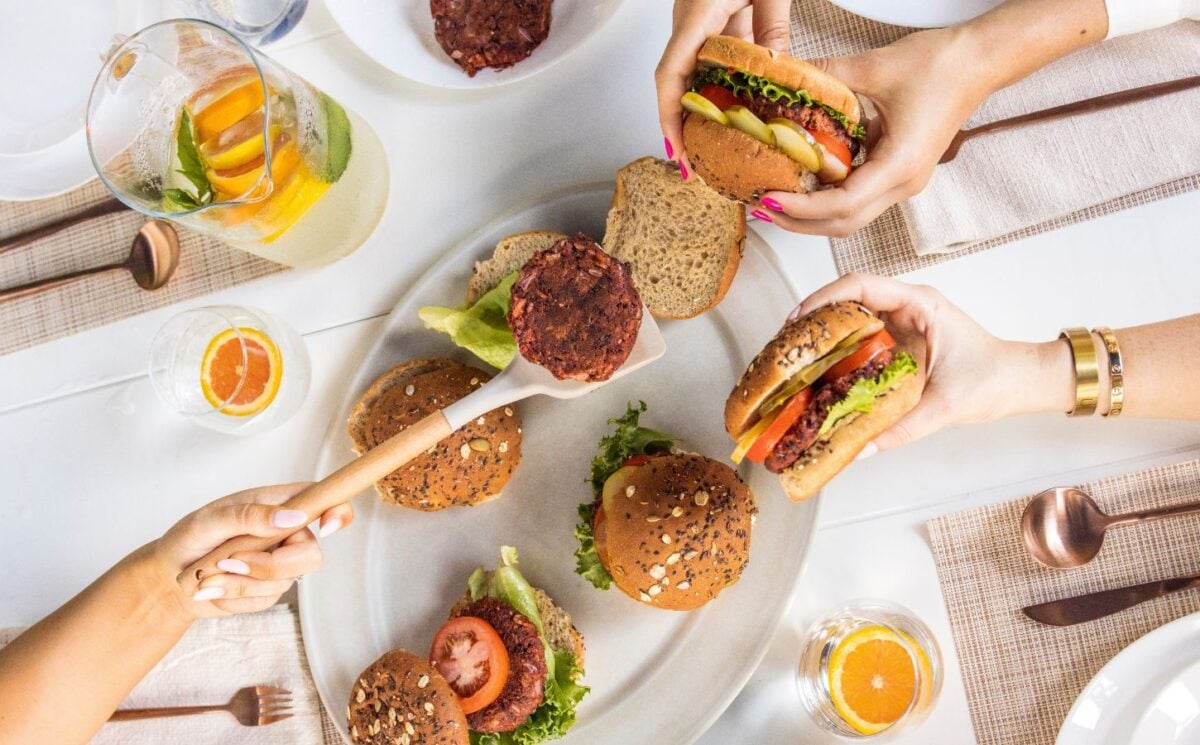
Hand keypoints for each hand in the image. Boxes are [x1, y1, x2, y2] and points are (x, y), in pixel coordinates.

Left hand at [147, 484, 353, 617]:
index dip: (338, 512)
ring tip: (211, 572)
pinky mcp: (268, 590)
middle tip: (231, 561)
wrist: (168, 578)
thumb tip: (293, 517)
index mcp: (279, 505)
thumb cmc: (188, 539)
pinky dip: (234, 595)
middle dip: (270, 565)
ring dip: (240, 582)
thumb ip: (250, 516)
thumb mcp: (211, 520)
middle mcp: (287, 533)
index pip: (324, 501)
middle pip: (312, 555)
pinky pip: (265, 600)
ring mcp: (280, 563)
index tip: (325, 527)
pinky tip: (216, 586)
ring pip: (285, 582)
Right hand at [656, 0, 792, 176]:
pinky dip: (714, 92)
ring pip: (689, 77)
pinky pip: (706, 64)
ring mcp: (695, 23)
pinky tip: (732, 116)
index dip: (669, 117)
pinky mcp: (710, 21)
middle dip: (680, 128)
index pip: (670, 74)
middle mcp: (687, 22)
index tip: (678, 150)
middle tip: (695, 168)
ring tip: (711, 154)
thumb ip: (771, 25)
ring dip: (696, 115)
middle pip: (675, 84)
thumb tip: (780, 69)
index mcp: (695, 15)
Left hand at [758, 28, 995, 235]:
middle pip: (844, 224)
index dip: (801, 207)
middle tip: (760, 208)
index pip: (843, 205)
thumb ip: (826, 76)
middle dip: (799, 221)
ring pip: (852, 216)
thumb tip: (785, 77)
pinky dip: (828, 198)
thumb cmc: (940, 64)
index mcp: (901, 165)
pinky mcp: (901, 173)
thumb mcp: (874, 66)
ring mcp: (904, 182)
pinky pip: (860, 197)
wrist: (979, 62)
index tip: (768, 198)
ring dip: (812, 214)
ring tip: (774, 200)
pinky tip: (803, 183)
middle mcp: (905, 183)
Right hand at [792, 273, 1067, 452]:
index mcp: (920, 305)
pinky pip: (860, 340)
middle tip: (786, 346)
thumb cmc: (993, 380)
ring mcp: (901, 323)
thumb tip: (859, 449)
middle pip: (848, 299)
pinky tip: (819, 375)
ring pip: (851, 319)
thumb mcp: (946, 405)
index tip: (799, 320)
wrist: (1020, 382)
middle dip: (813, 319)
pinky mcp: (898, 342)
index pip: (862, 286)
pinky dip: (837, 354)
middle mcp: (906, 308)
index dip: (825, 298)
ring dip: (822, 336)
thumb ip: (902, 428)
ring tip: (794, 361)